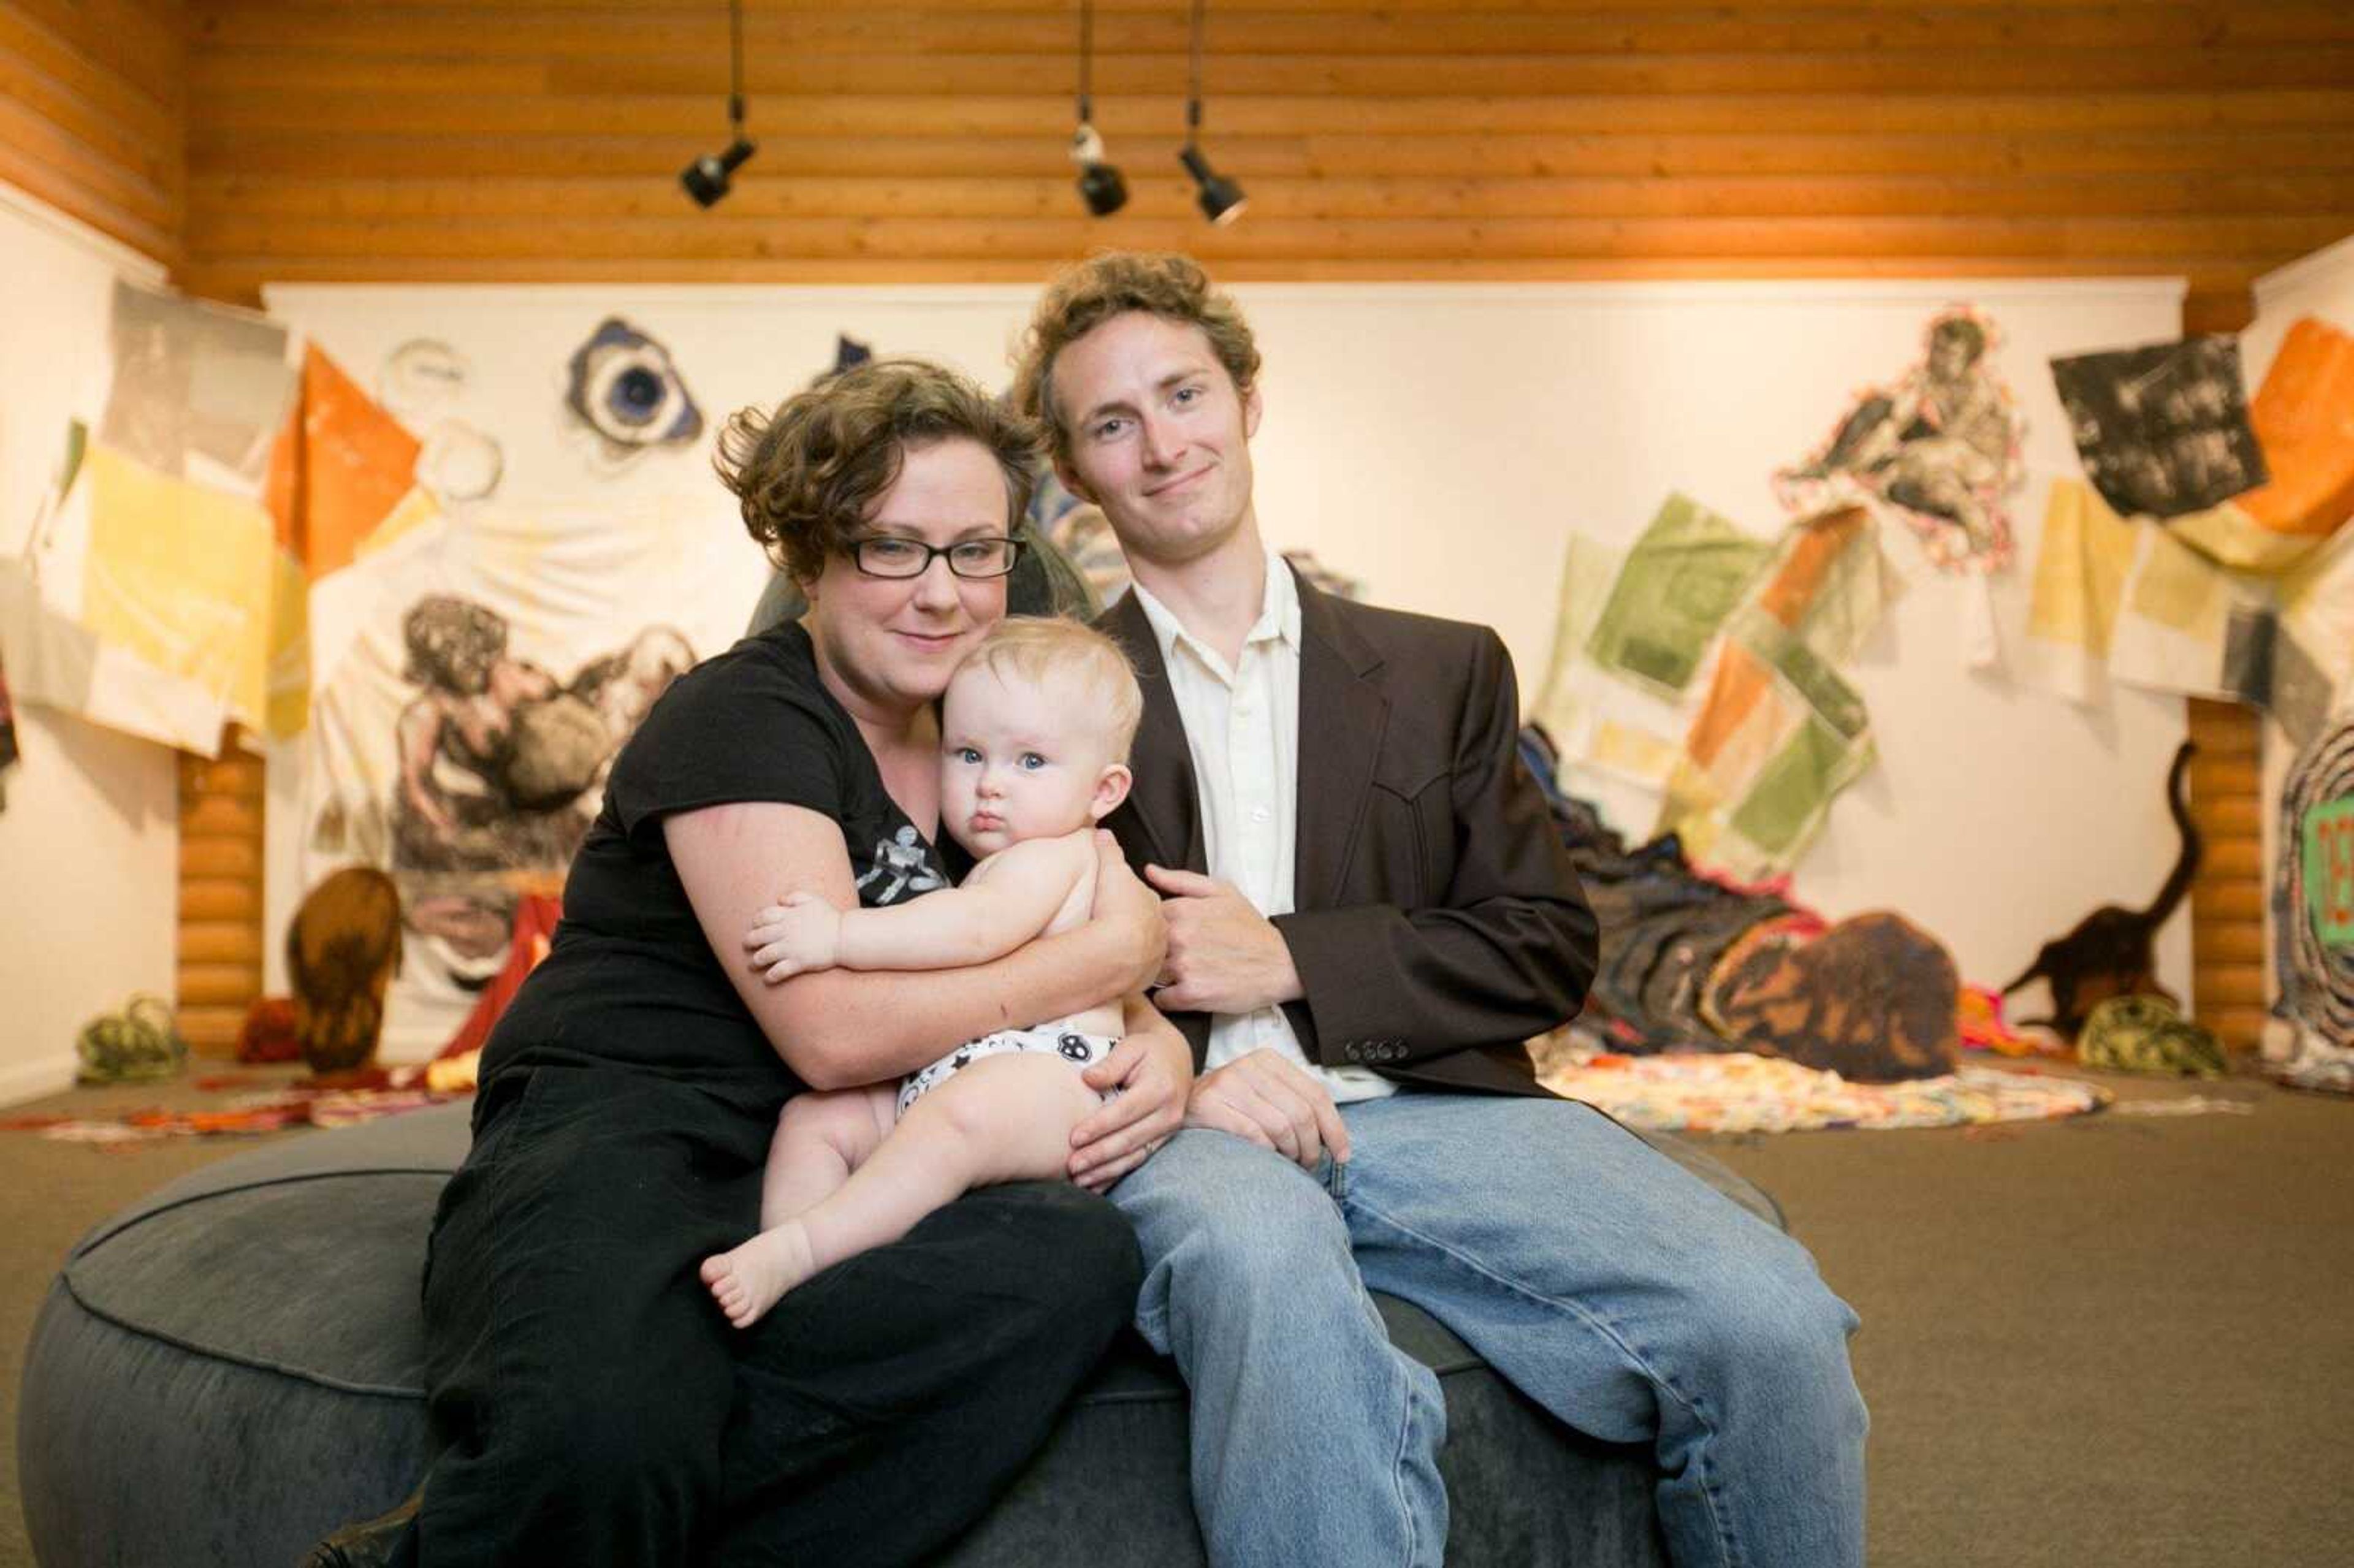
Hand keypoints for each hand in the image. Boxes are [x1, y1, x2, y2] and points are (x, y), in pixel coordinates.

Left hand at [744, 891, 842, 982]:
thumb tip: (780, 899)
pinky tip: (767, 979)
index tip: (755, 926)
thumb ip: (795, 896)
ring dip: (756, 961)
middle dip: (749, 942)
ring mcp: (791, 948)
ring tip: (753, 964)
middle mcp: (786, 931)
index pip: (763, 917)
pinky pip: (779, 971)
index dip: (756, 922)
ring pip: (765, 955)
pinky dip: (771, 977)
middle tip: (746, 946)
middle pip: (759, 936)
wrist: (844, 936)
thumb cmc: (830, 918)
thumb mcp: (814, 899)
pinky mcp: (798, 962)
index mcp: (788, 915)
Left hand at [1068, 999, 1192, 1190]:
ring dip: (1106, 1171)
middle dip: (1099, 1155)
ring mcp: (1169, 1130)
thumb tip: (1087, 1079)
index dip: (1098, 1127)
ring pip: (1135, 1156)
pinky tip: (1097, 1185)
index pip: (1124, 1112)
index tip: (1073, 1138)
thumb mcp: (1131, 1047)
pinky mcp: (1164, 1140)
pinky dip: (1117, 1174)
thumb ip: (1111, 1064)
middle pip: (1129, 1139)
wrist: (1176, 1058)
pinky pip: (1139, 1160)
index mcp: (1159, 1088)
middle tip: (1072, 1166)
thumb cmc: (1147, 1050)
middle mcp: (1169, 1113)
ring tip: (1080, 1181)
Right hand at [1093, 832, 1167, 994]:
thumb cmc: (1116, 909)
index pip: (1148, 902)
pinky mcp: (1142, 980)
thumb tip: (1103, 833)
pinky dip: (1130, 972)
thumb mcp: (1111, 871)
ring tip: (1119, 951)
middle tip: (1123, 927)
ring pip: (1148, 952)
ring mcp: (1153, 958)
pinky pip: (1138, 975)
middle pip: (1152, 927)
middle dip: (1141, 927)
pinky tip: (1118, 972)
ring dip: (1138, 951)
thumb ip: (1109, 851)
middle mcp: (1160, 933)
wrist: (1116, 949)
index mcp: (1155, 907)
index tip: (1123, 902)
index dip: (1135, 900)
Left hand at [1145, 865, 1303, 1015]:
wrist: (1282, 964)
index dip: (1149, 926)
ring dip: (1158, 976)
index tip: (1162, 934)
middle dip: (1151, 952)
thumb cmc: (1250, 928)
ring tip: (1179, 974)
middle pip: (1142, 947)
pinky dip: (1169, 998)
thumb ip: (1180, 880)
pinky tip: (1183, 990)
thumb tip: (1149, 871)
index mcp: (1182, 910)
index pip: (1142, 917)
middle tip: (1171, 956)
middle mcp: (1179, 937)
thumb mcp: (1222, 892)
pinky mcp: (1193, 994)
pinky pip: (1162, 999)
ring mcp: (1185, 966)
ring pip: (1149, 973)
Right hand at [1183, 1047, 1348, 1172]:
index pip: (1316, 1094)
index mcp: (1269, 1060)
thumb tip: (1337, 1142)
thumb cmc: (1229, 1110)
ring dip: (1291, 1154)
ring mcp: (1226, 1082)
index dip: (1335, 1128)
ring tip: (1287, 1164)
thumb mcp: (1264, 1096)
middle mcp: (1249, 1065)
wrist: (1176, 1108)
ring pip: (1281, 1126)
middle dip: (1312, 1147)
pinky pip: (1254, 1136)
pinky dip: (1266, 1153)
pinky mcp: (1208, 1104)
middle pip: (1301, 1113)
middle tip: (1307, 1165)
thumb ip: (1295, 1106)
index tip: (1342, 1155)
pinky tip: (1264, 1159)